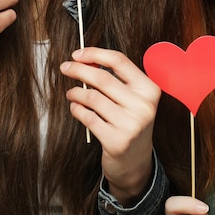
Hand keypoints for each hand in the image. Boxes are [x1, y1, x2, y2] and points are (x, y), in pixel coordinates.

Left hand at [60, 47, 160, 204]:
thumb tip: (85, 59)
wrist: (136, 160)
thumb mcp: (133, 97)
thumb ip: (116, 77)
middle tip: (65, 68)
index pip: (119, 61)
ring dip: (76, 92)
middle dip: (79, 70)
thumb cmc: (130, 121)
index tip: (78, 54)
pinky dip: (77, 110)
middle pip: (103, 78)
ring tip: (71, 92)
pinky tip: (75, 108)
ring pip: (93, 98)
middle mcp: (143, 105)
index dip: (95, 54)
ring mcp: (131, 124)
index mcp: (149, 89)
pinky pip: (88, 118)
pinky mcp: (116, 141)